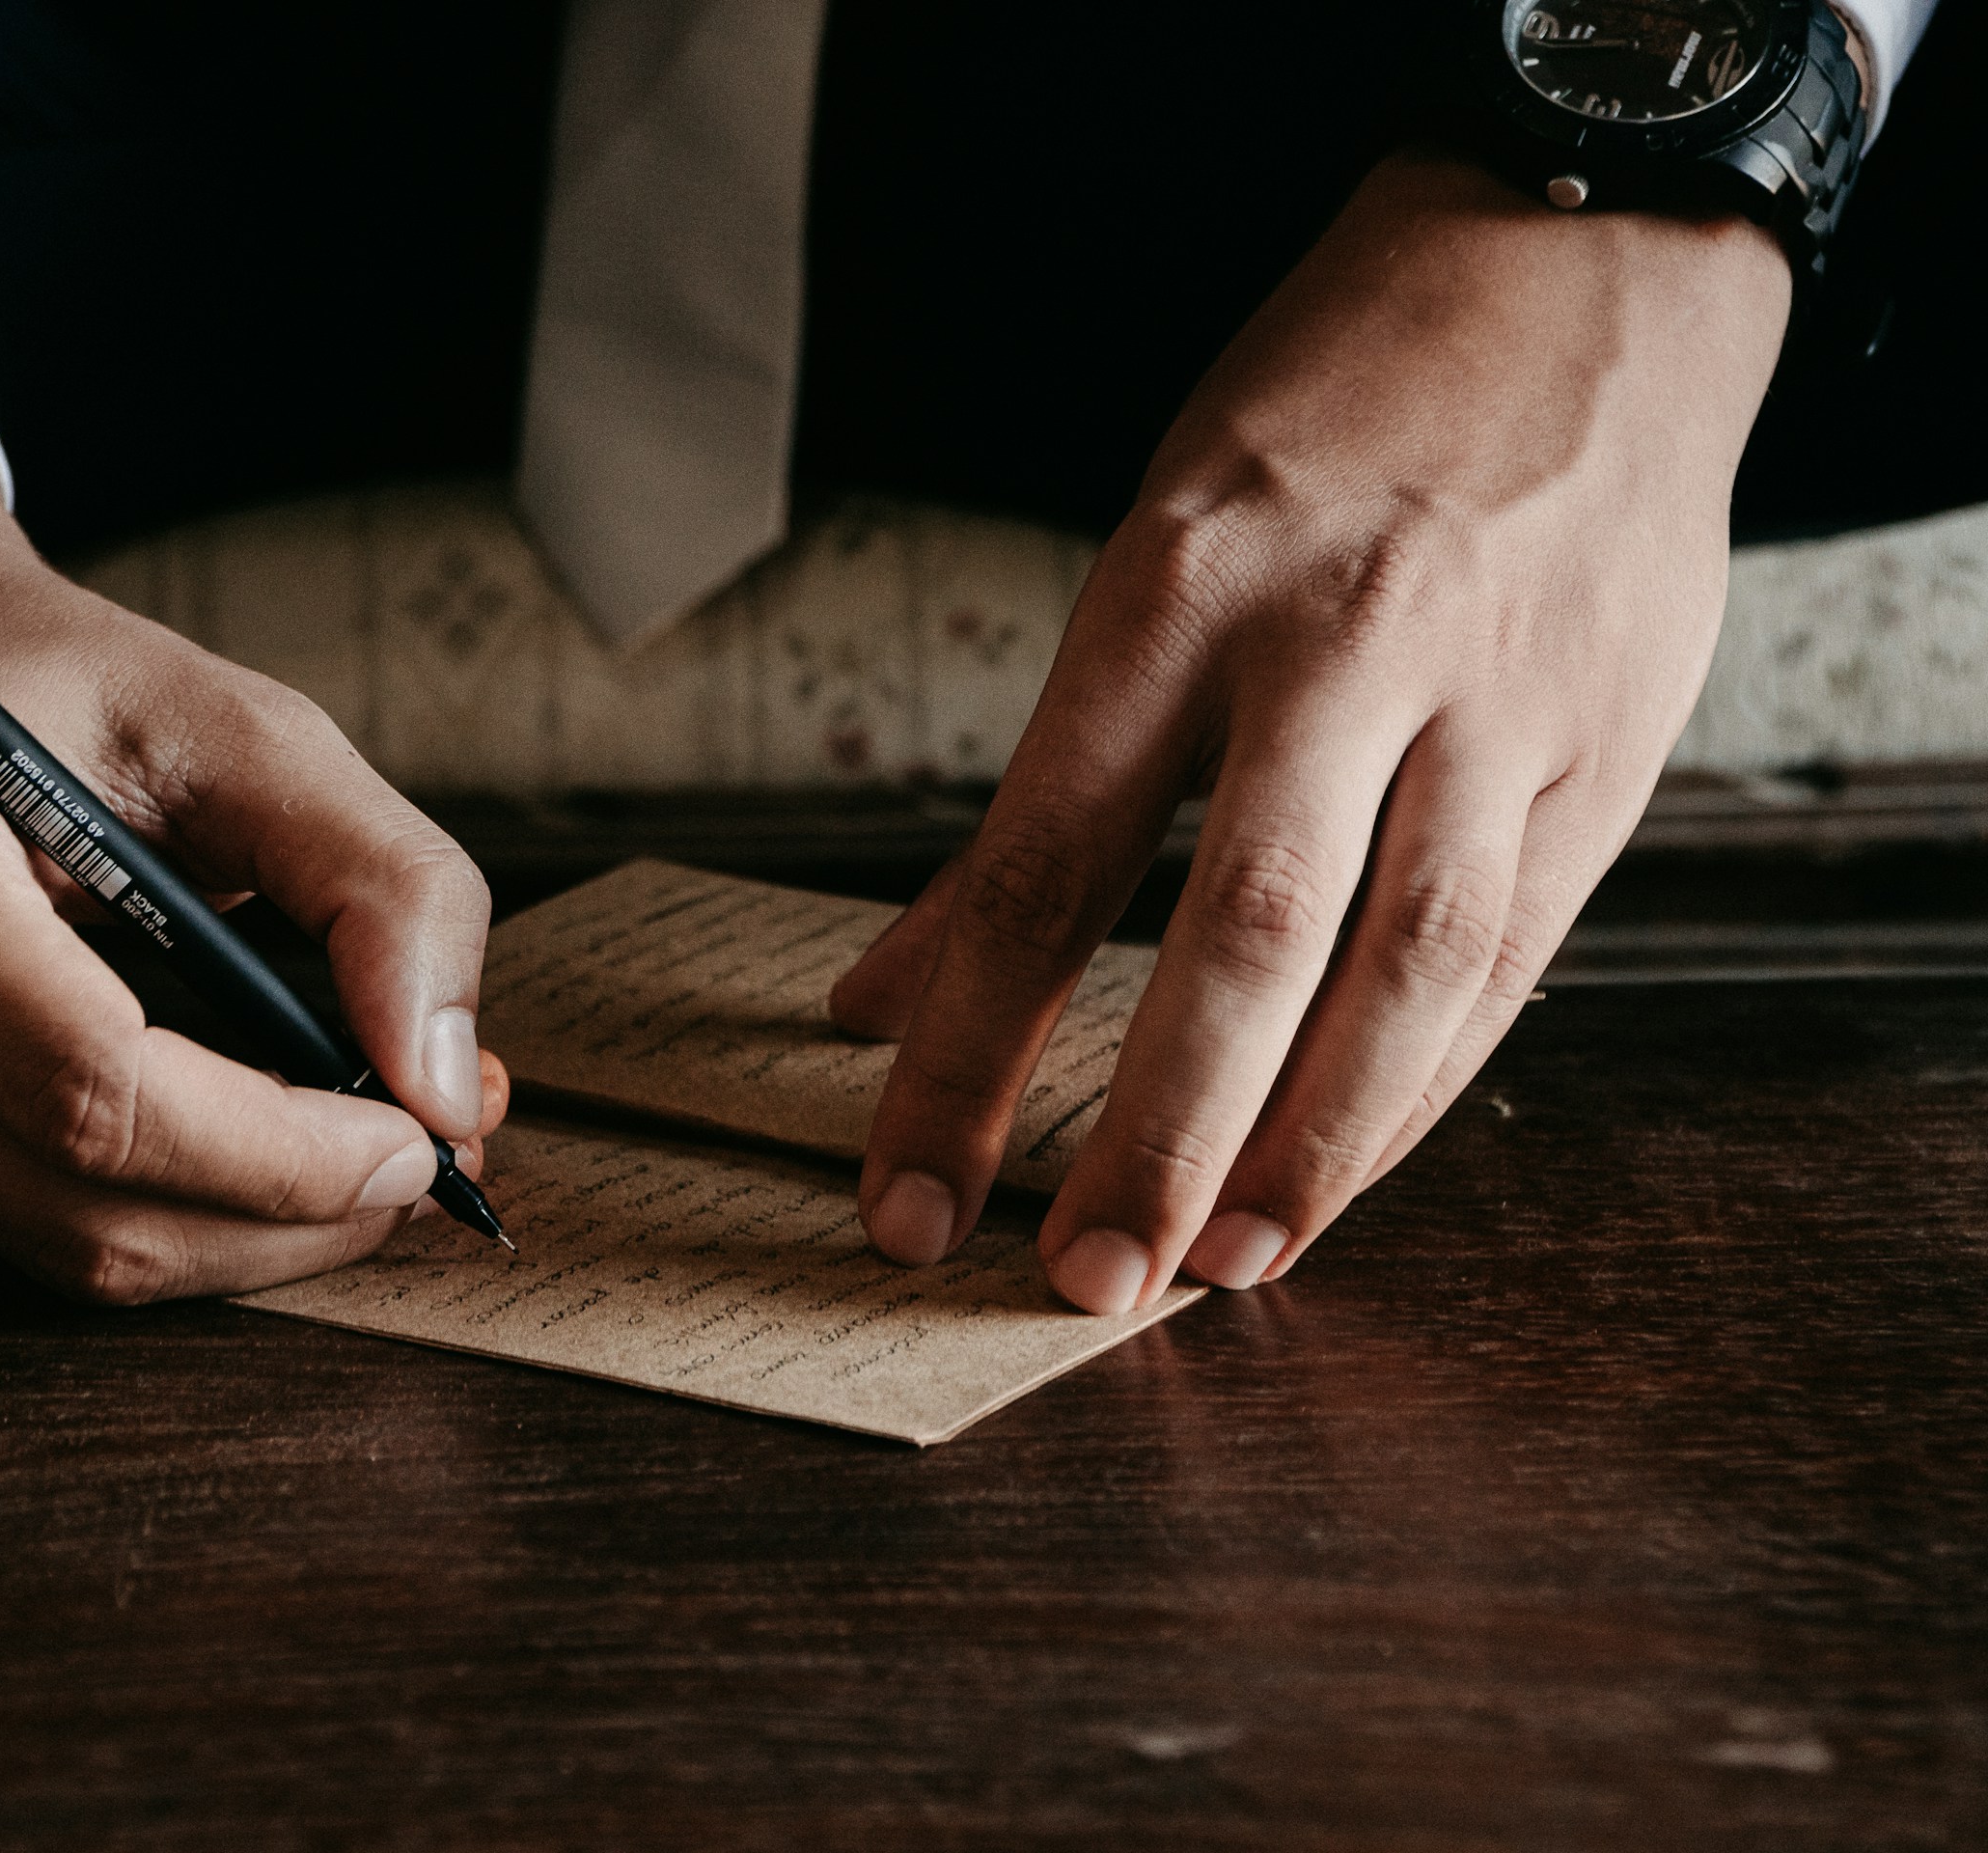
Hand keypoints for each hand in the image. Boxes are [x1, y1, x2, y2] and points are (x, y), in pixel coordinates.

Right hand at [0, 380, 505, 1301]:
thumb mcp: (246, 725)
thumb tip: (446, 1087)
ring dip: (246, 1234)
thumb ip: (382, 884)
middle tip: (429, 1154)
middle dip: (287, 1214)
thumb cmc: (58, 689)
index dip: (279, 1152)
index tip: (423, 1138)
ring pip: (62, 1253)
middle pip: (79, 1203)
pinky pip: (30, 1232)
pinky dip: (172, 1214)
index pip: (92, 1086)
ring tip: (363, 1145)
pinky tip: (251, 1142)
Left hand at [836, 152, 1790, 1310]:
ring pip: (1404, 970)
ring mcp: (1497, 698)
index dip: (967, 1059)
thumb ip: (1036, 793)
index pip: (1042, 867)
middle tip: (1081, 1284)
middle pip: (1239, 937)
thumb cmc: (1323, 415)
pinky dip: (1422, 1083)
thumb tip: (888, 999)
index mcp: (1180, 586)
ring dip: (1308, 1145)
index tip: (907, 1199)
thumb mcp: (1143, 548)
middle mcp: (1344, 643)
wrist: (1580, 267)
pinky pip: (1512, 956)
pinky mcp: (1610, 744)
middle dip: (1153, 1136)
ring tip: (1221, 1267)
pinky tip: (1345, 1166)